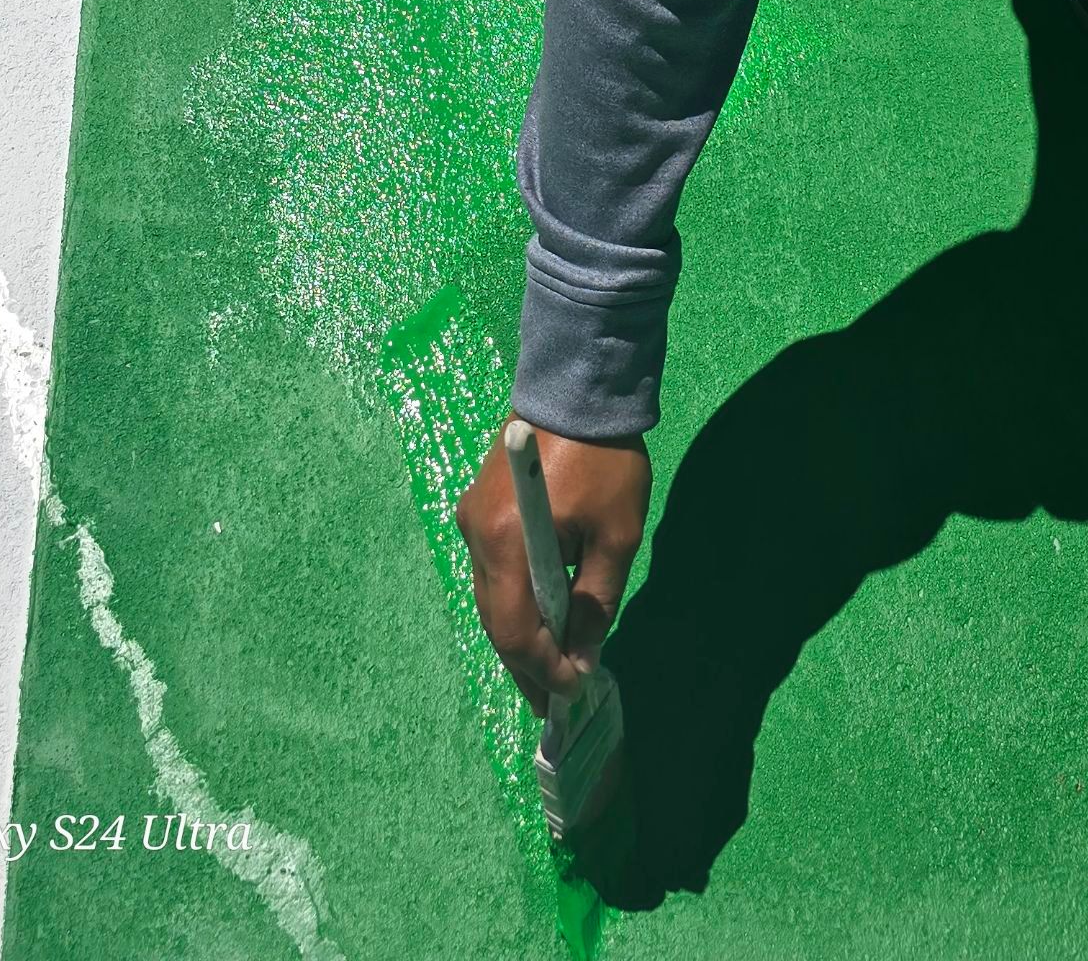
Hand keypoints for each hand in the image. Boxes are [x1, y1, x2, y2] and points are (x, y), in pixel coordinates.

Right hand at [458, 423, 649, 717]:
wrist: (578, 387)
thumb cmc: (604, 461)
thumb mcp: (615, 536)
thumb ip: (597, 601)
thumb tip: (584, 654)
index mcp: (506, 542)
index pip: (512, 629)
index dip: (542, 667)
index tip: (575, 688)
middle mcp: (476, 535)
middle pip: (494, 618)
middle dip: (526, 662)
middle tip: (556, 701)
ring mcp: (472, 519)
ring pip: (490, 597)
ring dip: (519, 634)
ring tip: (550, 670)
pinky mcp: (479, 507)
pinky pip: (492, 570)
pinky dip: (514, 600)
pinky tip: (540, 619)